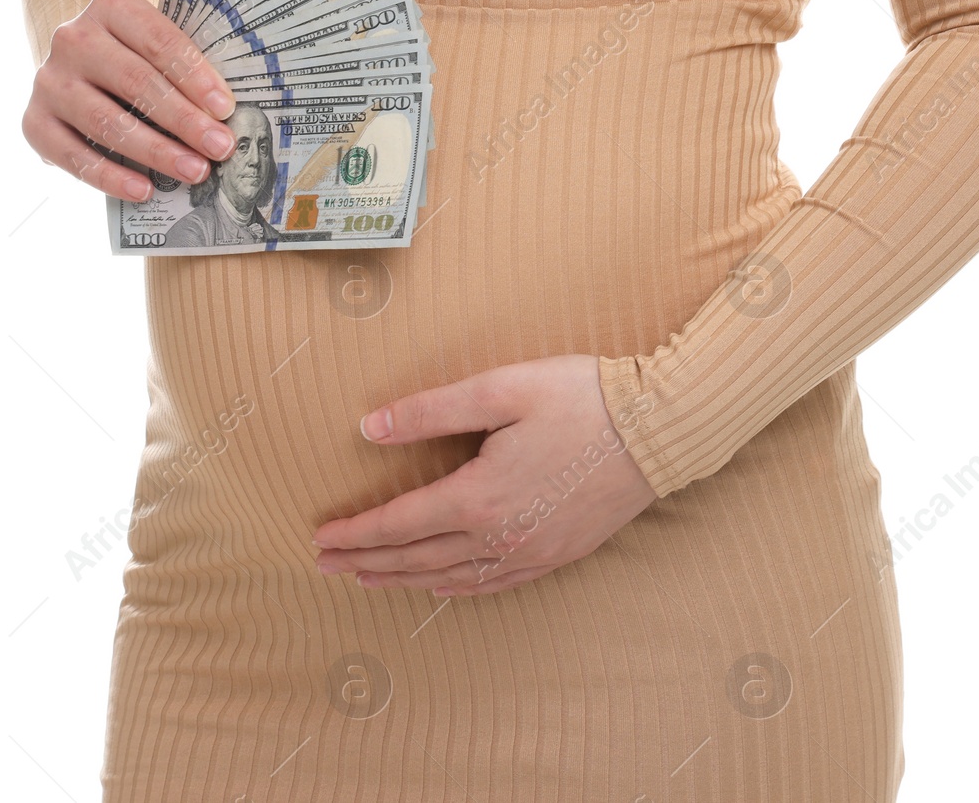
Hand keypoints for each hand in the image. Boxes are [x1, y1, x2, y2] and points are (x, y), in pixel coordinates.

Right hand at [22, 0, 238, 201]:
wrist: (76, 67)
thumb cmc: (135, 57)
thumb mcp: (156, 45)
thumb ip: (184, 66)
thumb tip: (226, 114)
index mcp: (110, 7)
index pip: (159, 41)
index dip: (195, 77)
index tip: (226, 109)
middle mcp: (73, 39)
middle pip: (136, 83)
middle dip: (184, 120)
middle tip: (220, 147)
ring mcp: (49, 81)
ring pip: (106, 121)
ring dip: (156, 151)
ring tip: (194, 170)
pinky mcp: (34, 121)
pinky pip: (72, 155)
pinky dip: (109, 177)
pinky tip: (143, 190)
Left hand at [313, 355, 656, 596]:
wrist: (658, 427)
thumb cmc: (581, 397)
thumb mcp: (501, 388)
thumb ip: (431, 410)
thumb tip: (369, 428)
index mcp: (479, 496)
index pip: (398, 524)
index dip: (355, 533)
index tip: (319, 538)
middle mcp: (500, 536)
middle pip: (416, 558)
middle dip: (365, 561)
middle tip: (324, 566)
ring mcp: (531, 552)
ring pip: (451, 578)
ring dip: (403, 580)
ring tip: (367, 580)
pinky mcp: (559, 553)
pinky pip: (494, 584)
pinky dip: (457, 589)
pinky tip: (441, 588)